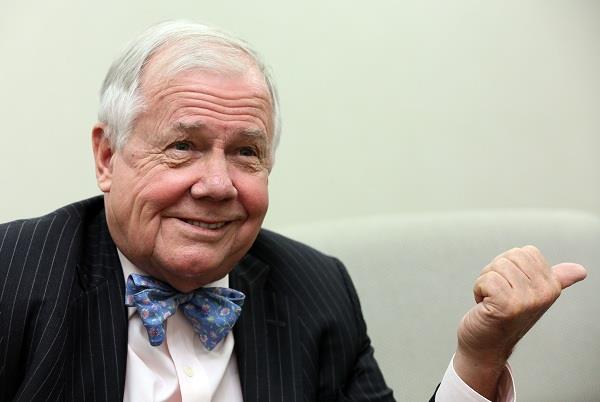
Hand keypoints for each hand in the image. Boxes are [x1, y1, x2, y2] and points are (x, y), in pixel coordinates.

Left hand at [454, 246, 586, 399]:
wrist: (487, 345)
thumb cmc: (506, 318)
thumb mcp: (533, 296)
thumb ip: (556, 280)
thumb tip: (580, 270)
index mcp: (552, 286)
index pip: (525, 252)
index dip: (510, 266)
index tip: (511, 287)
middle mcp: (543, 293)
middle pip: (510, 257)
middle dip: (496, 272)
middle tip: (498, 294)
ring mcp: (526, 300)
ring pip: (496, 266)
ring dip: (485, 282)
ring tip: (492, 300)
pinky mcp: (506, 305)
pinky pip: (486, 279)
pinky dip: (478, 290)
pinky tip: (485, 305)